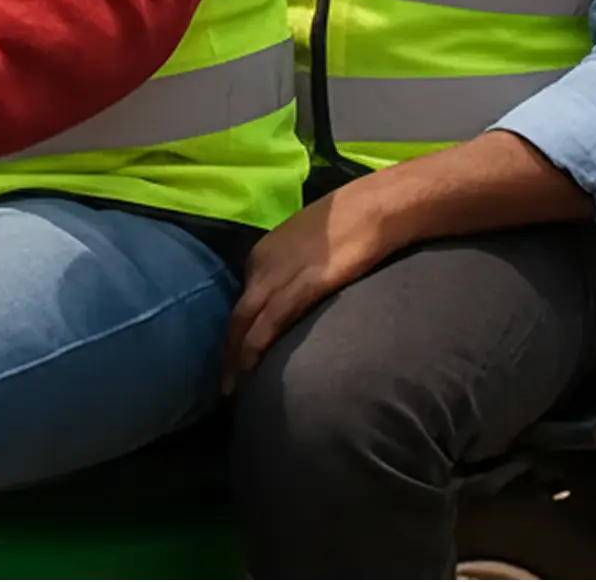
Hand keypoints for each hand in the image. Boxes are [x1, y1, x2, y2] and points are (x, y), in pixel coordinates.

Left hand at [223, 178, 407, 387]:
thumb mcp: (306, 248)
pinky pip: (268, 324)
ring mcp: (277, 276)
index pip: (242, 301)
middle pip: (235, 316)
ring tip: (231, 388)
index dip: (236, 332)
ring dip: (235, 358)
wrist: (372, 207)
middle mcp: (260, 265)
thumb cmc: (347, 224)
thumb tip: (293, 298)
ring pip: (244, 323)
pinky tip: (248, 370)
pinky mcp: (300, 288)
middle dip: (226, 352)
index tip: (234, 357)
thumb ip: (293, 272)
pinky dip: (253, 349)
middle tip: (223, 385)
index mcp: (261, 255)